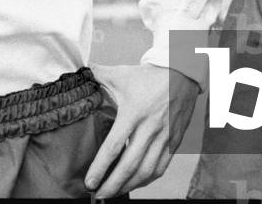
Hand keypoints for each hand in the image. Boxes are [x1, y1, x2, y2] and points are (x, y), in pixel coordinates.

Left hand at [85, 63, 198, 197]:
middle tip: (99, 195)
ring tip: (114, 192)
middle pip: (130, 165)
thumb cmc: (148, 76)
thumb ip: (98, 74)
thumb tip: (79, 70)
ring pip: (146, 171)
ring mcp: (164, 136)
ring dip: (129, 186)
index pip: (114, 146)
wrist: (182, 73)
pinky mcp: (175, 141)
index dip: (101, 167)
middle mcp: (149, 128)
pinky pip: (161, 167)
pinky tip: (136, 183)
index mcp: (133, 112)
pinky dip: (147, 179)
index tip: (89, 182)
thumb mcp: (121, 74)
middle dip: (112, 185)